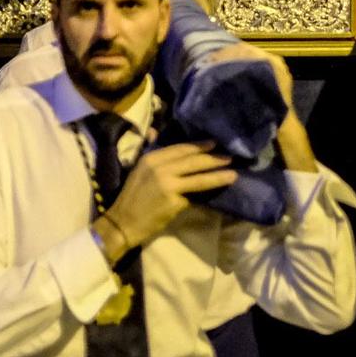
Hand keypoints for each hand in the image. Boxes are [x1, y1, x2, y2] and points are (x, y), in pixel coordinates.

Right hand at [98, 142, 236, 254]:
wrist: (123, 222)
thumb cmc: (132, 197)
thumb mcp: (139, 170)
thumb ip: (153, 153)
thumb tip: (158, 134)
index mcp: (151, 158)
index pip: (180, 149)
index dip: (198, 146)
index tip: (213, 143)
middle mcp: (160, 168)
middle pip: (192, 160)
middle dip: (212, 158)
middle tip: (229, 156)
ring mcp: (167, 184)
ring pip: (198, 176)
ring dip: (217, 174)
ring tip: (232, 172)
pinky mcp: (173, 201)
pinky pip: (195, 194)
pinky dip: (207, 190)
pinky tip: (218, 189)